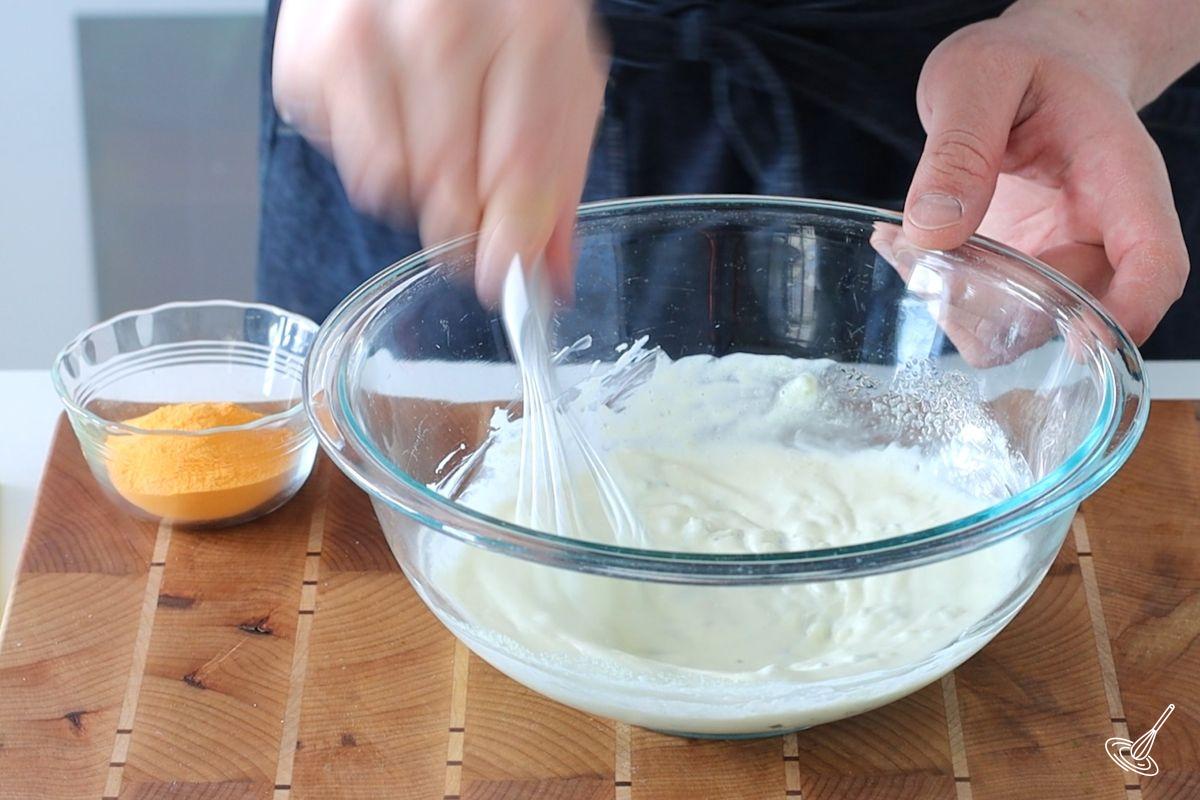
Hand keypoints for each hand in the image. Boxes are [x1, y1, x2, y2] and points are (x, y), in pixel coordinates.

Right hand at [272, 0, 608, 301]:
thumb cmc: (499, 1)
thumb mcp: (560, 71)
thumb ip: (559, 175)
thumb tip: (547, 272)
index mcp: (525, 26)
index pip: (519, 170)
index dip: (512, 243)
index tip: (505, 275)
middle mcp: (439, 27)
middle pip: (449, 190)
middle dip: (466, 223)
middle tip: (472, 214)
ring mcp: (362, 39)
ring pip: (390, 188)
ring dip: (418, 190)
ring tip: (437, 133)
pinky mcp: (308, 60)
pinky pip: (347, 163)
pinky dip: (374, 156)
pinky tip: (394, 108)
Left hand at [903, 1, 1195, 343]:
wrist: (1025, 66)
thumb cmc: (1019, 63)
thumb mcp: (978, 77)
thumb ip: (960, 147)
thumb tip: (934, 231)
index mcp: (1119, 178)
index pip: (1154, 262)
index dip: (1130, 311)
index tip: (1079, 337)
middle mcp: (1097, 232)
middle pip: (1079, 310)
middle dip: (1005, 312)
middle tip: (929, 265)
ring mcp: (1055, 258)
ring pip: (1023, 325)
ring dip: (960, 309)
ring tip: (904, 246)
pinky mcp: (1014, 271)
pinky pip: (981, 312)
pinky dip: (936, 297)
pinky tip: (902, 247)